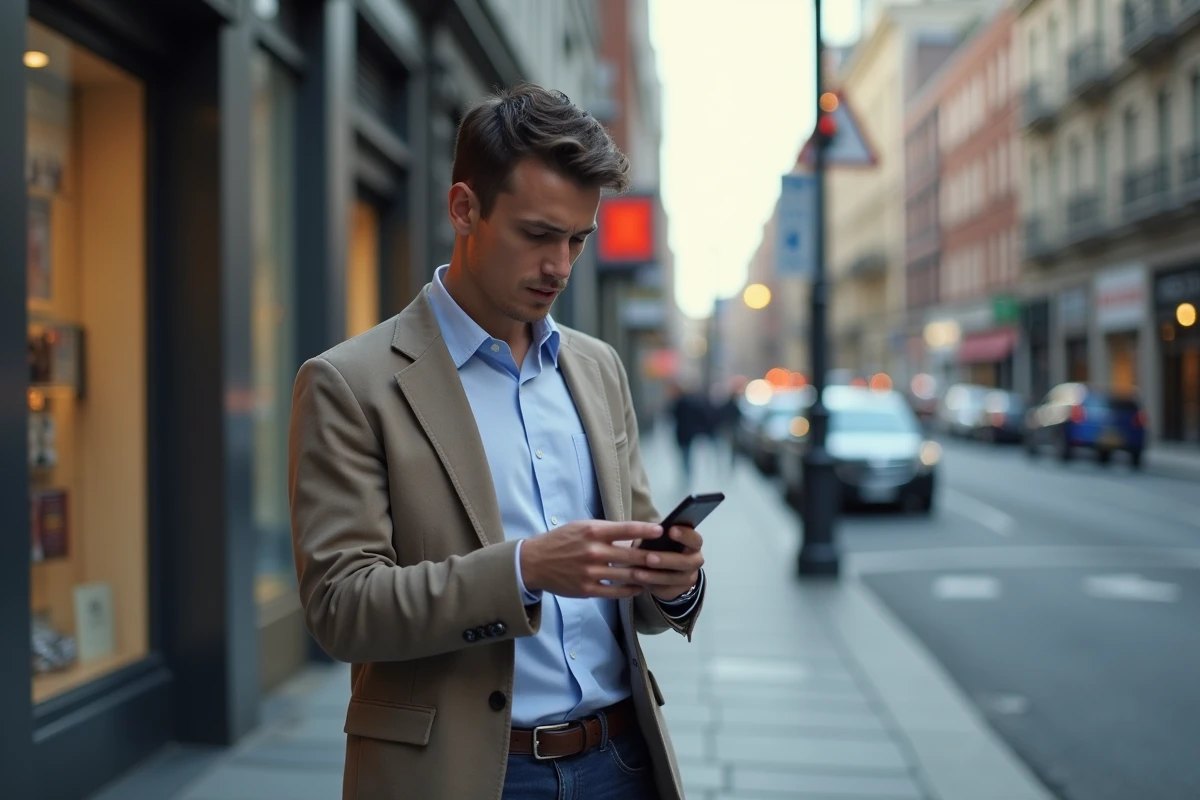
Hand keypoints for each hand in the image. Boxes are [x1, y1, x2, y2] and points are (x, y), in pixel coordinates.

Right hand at [520, 520, 665, 598]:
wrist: (534, 562)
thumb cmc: (561, 541)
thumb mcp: (581, 527)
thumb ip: (606, 531)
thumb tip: (633, 535)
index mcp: (593, 531)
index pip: (627, 529)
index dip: (646, 530)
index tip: (662, 530)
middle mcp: (594, 551)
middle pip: (632, 555)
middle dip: (653, 557)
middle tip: (669, 557)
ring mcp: (591, 572)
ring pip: (627, 576)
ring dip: (646, 575)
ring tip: (659, 574)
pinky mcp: (587, 589)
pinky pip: (616, 592)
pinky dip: (631, 590)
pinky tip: (640, 587)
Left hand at [634, 526, 704, 601]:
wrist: (663, 568)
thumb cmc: (661, 546)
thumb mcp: (659, 538)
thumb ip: (656, 535)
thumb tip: (646, 532)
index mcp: (693, 544)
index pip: (695, 539)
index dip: (685, 535)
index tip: (670, 530)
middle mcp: (694, 561)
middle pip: (686, 562)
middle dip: (667, 560)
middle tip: (649, 558)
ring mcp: (688, 578)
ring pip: (674, 579)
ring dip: (655, 576)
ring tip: (637, 573)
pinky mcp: (677, 592)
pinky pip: (665, 590)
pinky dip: (650, 585)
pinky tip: (638, 581)